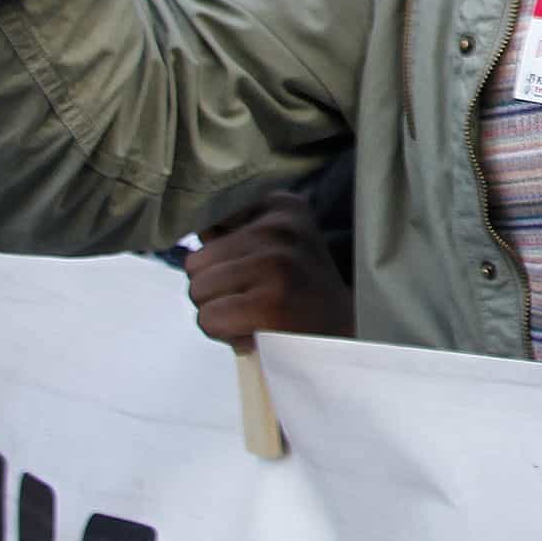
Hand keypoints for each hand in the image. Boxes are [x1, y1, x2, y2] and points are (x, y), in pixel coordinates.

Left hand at [186, 192, 354, 343]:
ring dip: (218, 310)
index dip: (218, 256)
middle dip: (215, 287)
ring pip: (198, 290)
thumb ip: (233, 232)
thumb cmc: (300, 293)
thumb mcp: (277, 245)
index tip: (248, 269)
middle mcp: (280, 228)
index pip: (209, 221)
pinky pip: (208, 318)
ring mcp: (276, 264)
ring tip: (255, 312)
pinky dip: (223, 333)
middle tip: (253, 297)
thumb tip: (194, 230)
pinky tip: (255, 329)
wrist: (347, 334)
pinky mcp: (270, 303)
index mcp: (282, 206)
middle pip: (195, 261)